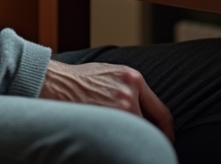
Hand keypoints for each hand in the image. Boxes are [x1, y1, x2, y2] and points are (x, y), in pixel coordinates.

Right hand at [39, 60, 174, 141]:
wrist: (55, 82)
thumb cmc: (80, 79)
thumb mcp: (112, 73)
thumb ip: (131, 88)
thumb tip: (146, 111)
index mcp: (133, 79)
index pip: (162, 113)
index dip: (166, 131)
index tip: (166, 139)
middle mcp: (128, 93)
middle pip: (150, 127)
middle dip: (147, 138)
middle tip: (144, 147)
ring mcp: (115, 108)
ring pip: (133, 133)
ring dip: (129, 139)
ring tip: (120, 139)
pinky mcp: (102, 120)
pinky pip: (117, 137)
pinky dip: (116, 141)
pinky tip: (109, 140)